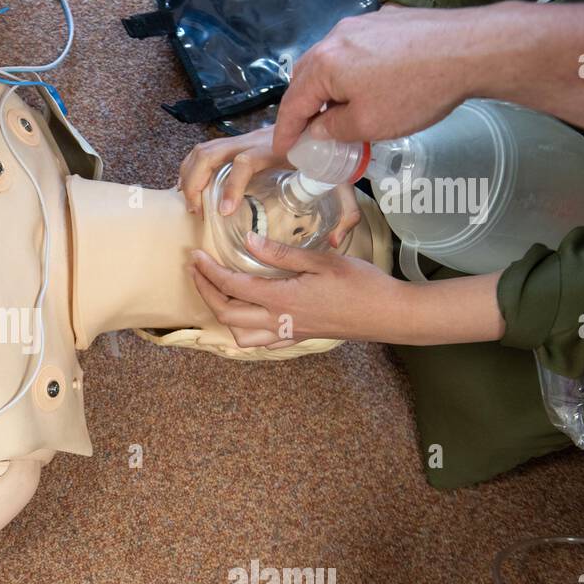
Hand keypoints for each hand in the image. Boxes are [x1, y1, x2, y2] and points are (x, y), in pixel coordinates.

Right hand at [179, 128, 358, 246]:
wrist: (329, 122)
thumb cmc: (332, 155)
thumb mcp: (343, 183)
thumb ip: (346, 213)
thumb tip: (335, 241)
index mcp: (278, 150)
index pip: (244, 163)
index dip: (231, 187)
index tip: (225, 212)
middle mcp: (255, 141)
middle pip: (211, 153)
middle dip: (196, 183)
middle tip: (197, 212)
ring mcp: (244, 139)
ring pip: (203, 150)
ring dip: (190, 176)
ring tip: (192, 204)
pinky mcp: (239, 140)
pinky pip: (206, 149)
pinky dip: (192, 168)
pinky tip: (193, 189)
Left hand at [189, 232, 406, 346]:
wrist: (389, 314)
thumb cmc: (361, 284)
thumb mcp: (322, 261)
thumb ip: (282, 253)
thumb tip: (249, 242)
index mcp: (282, 299)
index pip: (232, 287)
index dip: (208, 272)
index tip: (195, 256)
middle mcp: (279, 321)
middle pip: (227, 315)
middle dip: (205, 293)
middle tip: (196, 271)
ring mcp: (288, 333)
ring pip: (240, 336)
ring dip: (222, 316)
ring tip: (216, 292)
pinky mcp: (299, 336)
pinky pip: (261, 341)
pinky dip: (244, 330)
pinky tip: (246, 314)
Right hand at [271, 5, 485, 156]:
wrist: (471, 49)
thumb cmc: (415, 91)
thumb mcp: (368, 124)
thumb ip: (334, 129)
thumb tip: (318, 129)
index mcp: (323, 64)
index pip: (292, 104)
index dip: (286, 132)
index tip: (283, 151)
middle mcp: (335, 38)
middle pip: (306, 77)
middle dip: (302, 107)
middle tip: (307, 132)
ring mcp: (361, 24)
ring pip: (330, 61)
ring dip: (327, 88)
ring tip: (336, 111)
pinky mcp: (385, 21)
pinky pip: (353, 50)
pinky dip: (349, 72)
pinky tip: (366, 87)